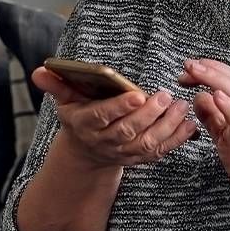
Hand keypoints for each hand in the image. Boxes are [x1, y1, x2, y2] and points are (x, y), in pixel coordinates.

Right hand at [32, 65, 197, 167]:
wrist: (86, 151)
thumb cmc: (79, 115)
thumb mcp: (66, 100)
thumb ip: (57, 85)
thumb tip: (40, 71)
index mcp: (85, 124)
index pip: (102, 116)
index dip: (120, 108)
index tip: (137, 94)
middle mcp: (104, 142)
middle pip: (128, 132)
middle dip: (148, 115)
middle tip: (166, 96)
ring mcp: (123, 154)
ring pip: (147, 144)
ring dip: (167, 127)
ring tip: (181, 107)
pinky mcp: (139, 159)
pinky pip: (160, 152)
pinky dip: (177, 140)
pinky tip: (190, 124)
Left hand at [178, 58, 229, 213]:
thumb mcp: (221, 133)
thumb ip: (210, 115)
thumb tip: (196, 97)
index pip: (228, 80)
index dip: (209, 69)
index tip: (187, 69)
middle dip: (209, 69)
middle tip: (188, 65)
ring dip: (215, 80)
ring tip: (197, 71)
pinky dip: (229, 107)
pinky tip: (216, 96)